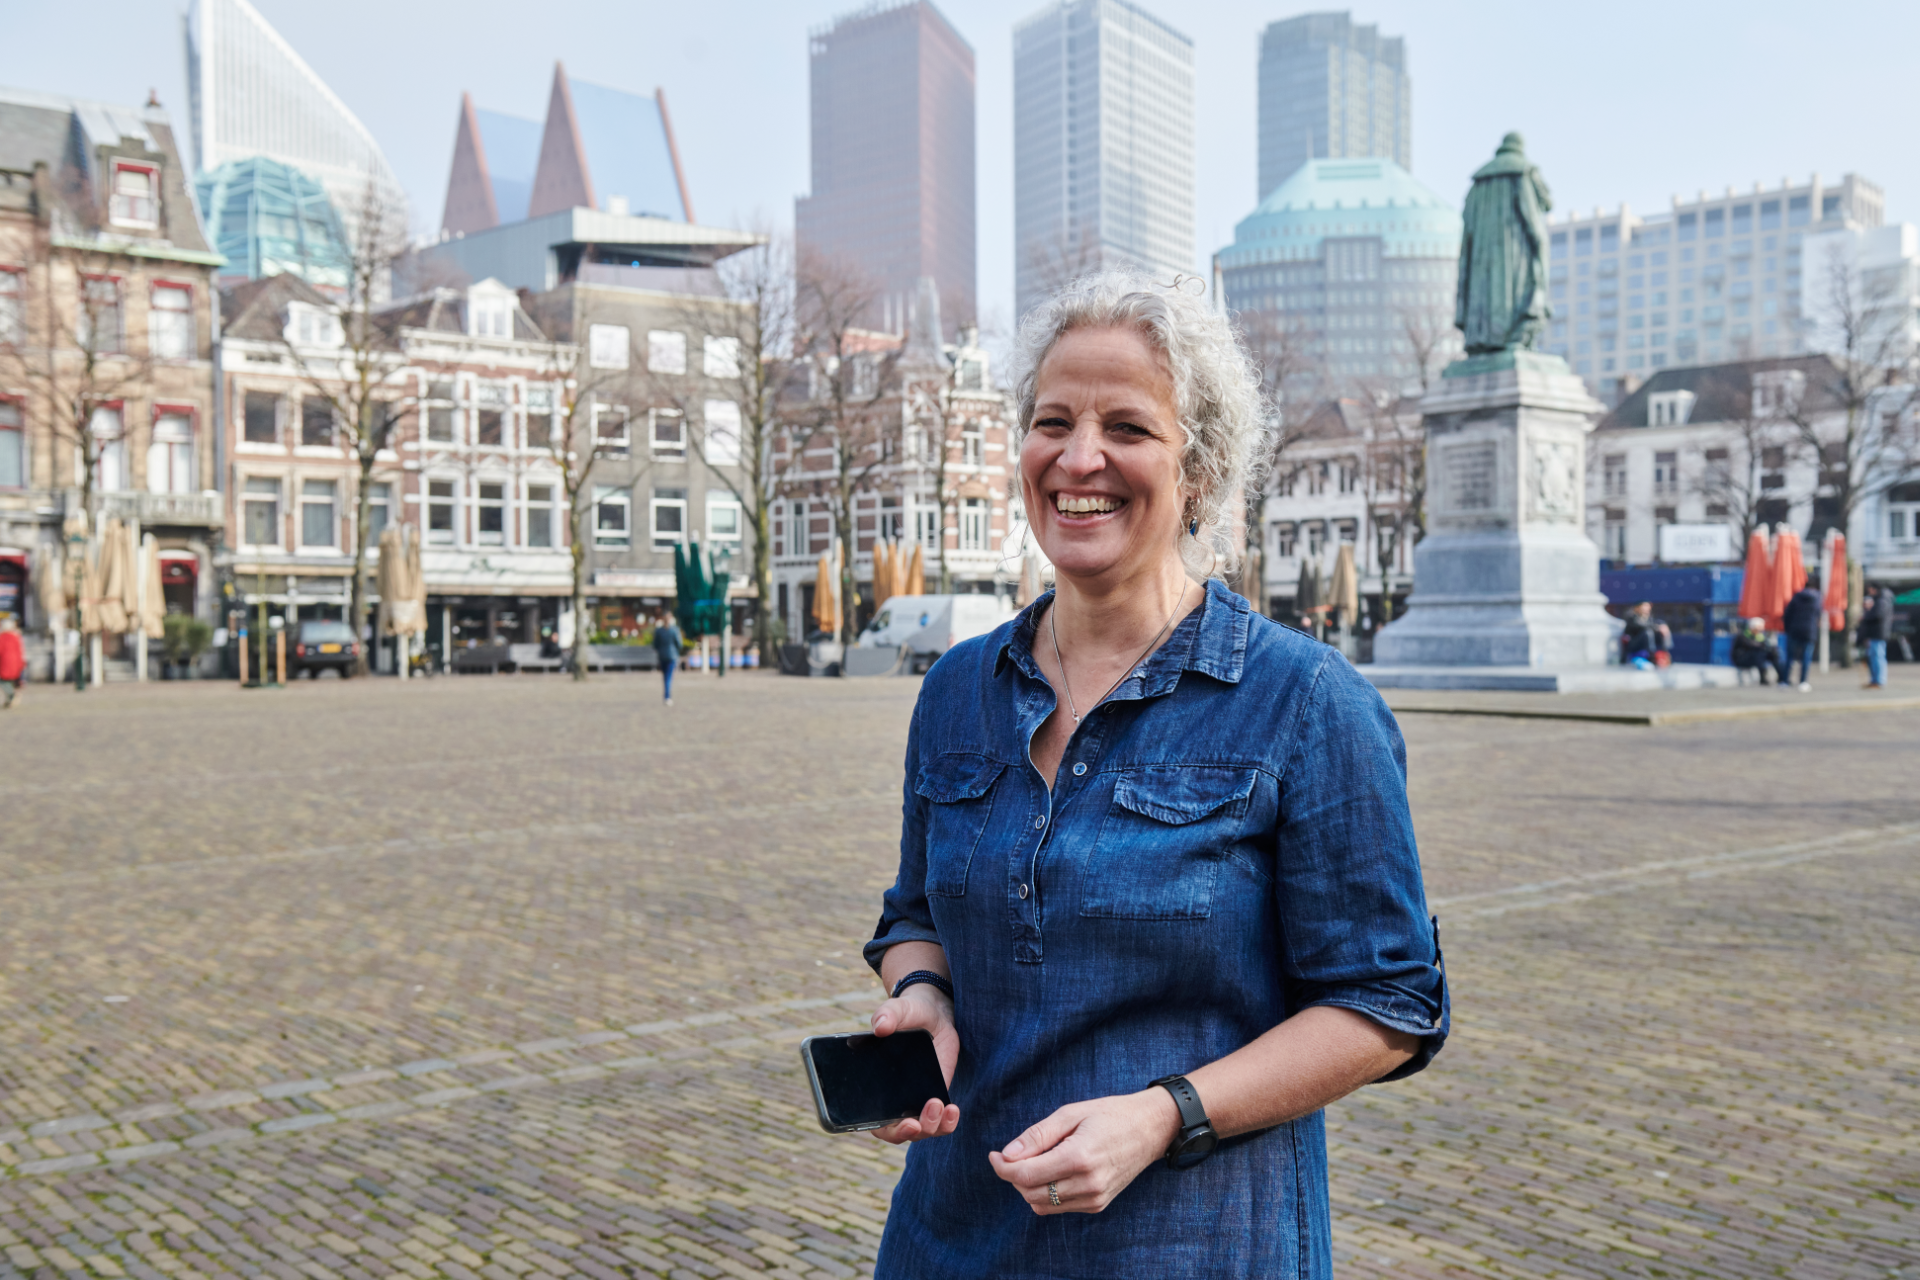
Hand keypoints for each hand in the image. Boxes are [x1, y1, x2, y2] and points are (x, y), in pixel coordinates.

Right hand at [867, 984, 960, 1144]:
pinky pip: (940, 1121)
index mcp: (876, 1085)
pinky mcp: (936, 1095)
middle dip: (913, 1132)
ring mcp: (917, 1100)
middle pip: (900, 1132)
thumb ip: (888, 1014)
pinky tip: (954, 1109)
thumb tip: (880, 1026)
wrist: (934, 1012)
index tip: (908, 1122)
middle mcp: (894, 1099)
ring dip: (933, 1127)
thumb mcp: (900, 1009)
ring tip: (945, 1108)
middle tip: (921, 1121)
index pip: (874, 1121)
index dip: (888, 1129)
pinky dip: (947, 1122)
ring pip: (923, 1130)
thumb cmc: (910, 1012)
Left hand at [988, 1088, 1181, 1213]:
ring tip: (1036, 1160)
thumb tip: (1006, 1155)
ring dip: (1028, 1186)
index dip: (1002, 1167)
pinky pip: (1058, 1207)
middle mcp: (1087, 1184)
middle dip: (1013, 1176)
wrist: (1150, 1129)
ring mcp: (1094, 1198)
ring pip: (1041, 1205)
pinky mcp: (1098, 1205)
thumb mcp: (1070, 1113)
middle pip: (1030, 1192)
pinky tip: (1053, 1171)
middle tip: (1011, 1155)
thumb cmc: (1110, 1114)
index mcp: (1079, 1158)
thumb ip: (1037, 1136)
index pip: (1026, 1174)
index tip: (993, 1154)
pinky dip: (1046, 1194)